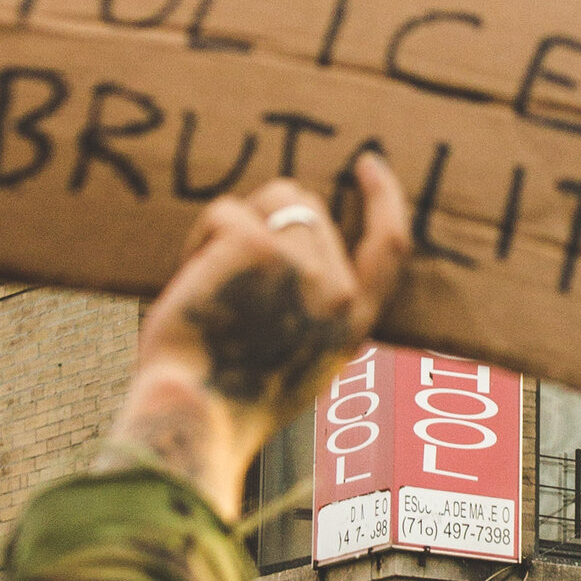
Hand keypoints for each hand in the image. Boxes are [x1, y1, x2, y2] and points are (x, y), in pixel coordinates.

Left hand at [111, 155, 410, 516]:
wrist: (194, 416)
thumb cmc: (225, 399)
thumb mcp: (296, 359)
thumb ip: (310, 305)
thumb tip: (288, 237)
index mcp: (353, 323)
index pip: (390, 245)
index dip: (384, 199)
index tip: (368, 164)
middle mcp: (338, 291)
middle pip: (303, 207)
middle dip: (260, 220)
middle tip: (221, 272)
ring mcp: (302, 266)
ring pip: (267, 200)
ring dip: (228, 230)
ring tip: (207, 287)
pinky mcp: (256, 246)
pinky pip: (224, 213)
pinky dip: (198, 242)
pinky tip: (191, 288)